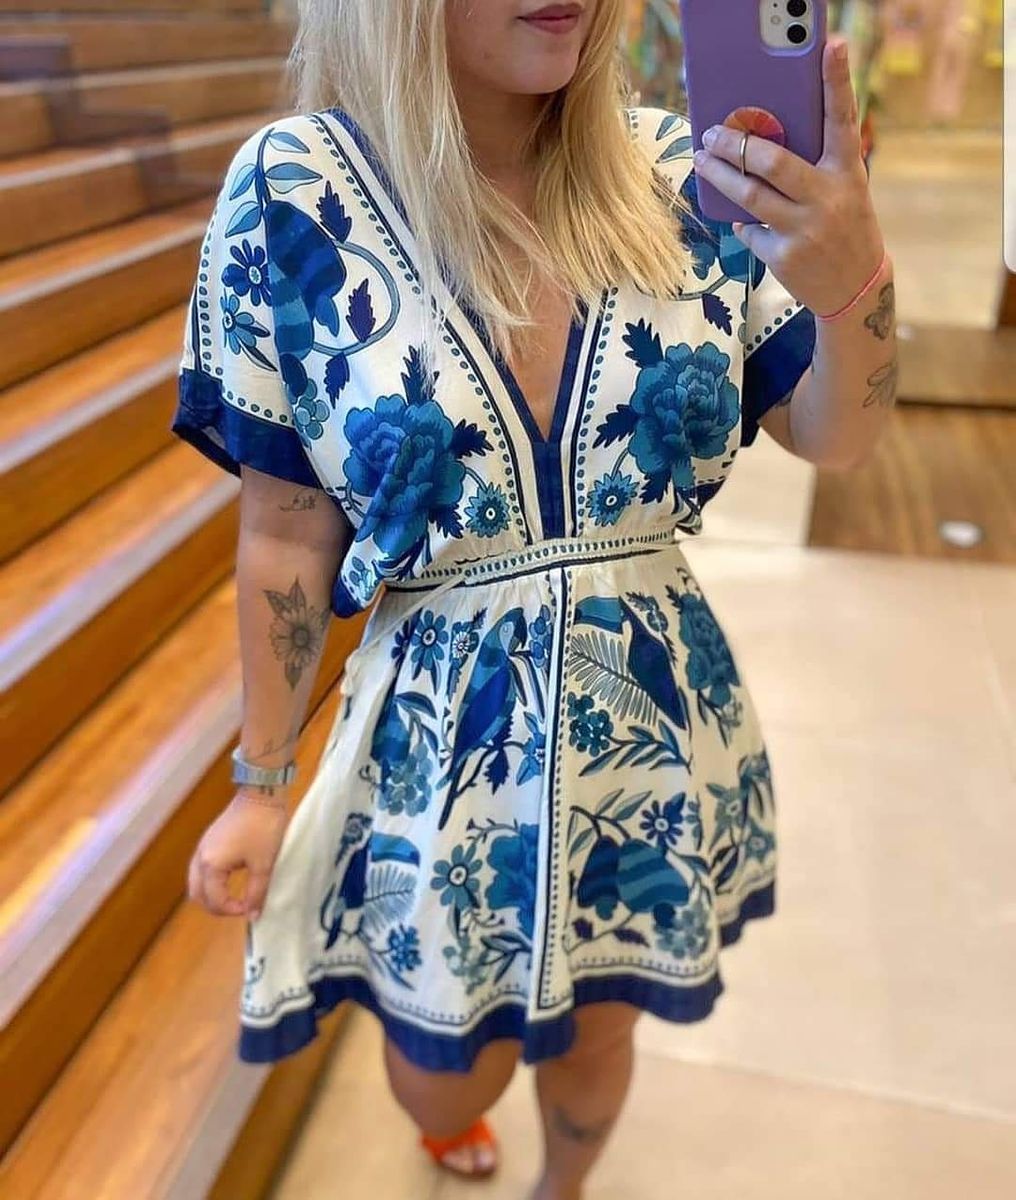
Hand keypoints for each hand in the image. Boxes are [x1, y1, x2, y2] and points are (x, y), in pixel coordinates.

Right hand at [186, 791, 289, 919]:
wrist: (261, 793)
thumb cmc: (263, 828)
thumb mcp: (263, 864)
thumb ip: (257, 893)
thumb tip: (253, 916)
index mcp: (211, 866)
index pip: (215, 901)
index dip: (233, 911)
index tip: (251, 908)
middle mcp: (200, 858)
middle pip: (197, 895)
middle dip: (216, 907)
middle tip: (239, 908)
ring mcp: (202, 847)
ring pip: (196, 882)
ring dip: (210, 895)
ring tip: (233, 898)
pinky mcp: (208, 840)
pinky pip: (200, 869)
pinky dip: (209, 881)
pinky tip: (227, 880)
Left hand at [691, 35, 886, 315]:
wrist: (855, 289)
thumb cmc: (845, 227)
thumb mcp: (844, 191)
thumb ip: (814, 167)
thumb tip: (759, 144)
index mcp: (847, 172)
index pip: (842, 119)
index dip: (837, 81)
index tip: (831, 44)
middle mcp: (827, 197)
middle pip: (771, 161)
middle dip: (735, 144)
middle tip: (711, 134)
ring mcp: (804, 229)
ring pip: (749, 196)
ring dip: (719, 176)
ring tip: (702, 161)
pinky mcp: (784, 256)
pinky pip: (750, 231)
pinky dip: (744, 223)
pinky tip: (745, 220)